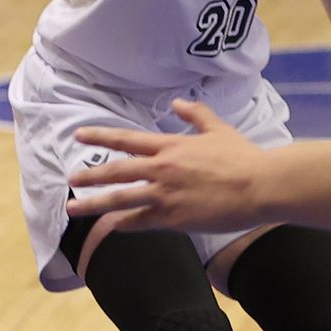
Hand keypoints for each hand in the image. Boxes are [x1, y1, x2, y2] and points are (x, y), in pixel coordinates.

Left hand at [66, 100, 266, 233]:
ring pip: (121, 198)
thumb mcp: (217, 129)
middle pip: (117, 171)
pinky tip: (109, 228)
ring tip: (73, 207)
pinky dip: (123, 224)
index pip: (127, 139)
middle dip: (90, 175)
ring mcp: (167, 194)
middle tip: (69, 179)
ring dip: (95, 203)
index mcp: (170, 146)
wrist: (261, 185)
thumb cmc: (243, 157)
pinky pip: (142, 222)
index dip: (101, 137)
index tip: (79, 135)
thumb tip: (178, 102)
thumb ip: (195, 114)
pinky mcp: (176, 218)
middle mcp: (162, 168)